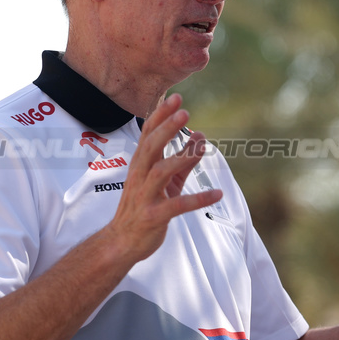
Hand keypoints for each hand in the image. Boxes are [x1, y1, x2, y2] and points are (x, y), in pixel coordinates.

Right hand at [107, 95, 220, 261]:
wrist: (121, 242)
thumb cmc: (143, 208)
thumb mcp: (165, 182)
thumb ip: (183, 162)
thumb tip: (200, 140)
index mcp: (140, 165)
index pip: (148, 134)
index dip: (160, 115)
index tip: (175, 97)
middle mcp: (139, 177)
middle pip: (150, 147)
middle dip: (166, 128)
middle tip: (184, 112)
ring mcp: (144, 196)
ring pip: (160, 172)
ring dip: (180, 158)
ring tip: (200, 147)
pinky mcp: (152, 216)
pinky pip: (176, 206)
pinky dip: (197, 199)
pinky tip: (217, 194)